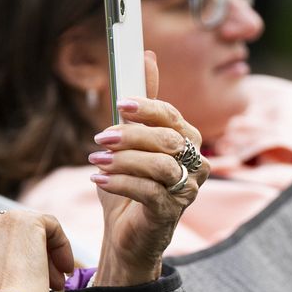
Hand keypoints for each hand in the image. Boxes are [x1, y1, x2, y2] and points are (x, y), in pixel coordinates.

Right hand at [0, 210, 77, 291]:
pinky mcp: (23, 220)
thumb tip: (6, 263)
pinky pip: (49, 225)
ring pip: (25, 230)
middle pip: (1, 235)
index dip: (0, 262)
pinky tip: (63, 268)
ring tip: (53, 280)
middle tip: (41, 282)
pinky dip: (61, 245)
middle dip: (21, 257)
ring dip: (40, 255)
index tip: (15, 281)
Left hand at [89, 51, 205, 286]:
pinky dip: (120, 183)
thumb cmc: (131, 185)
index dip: (148, 108)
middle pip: (168, 140)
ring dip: (123, 160)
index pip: (173, 117)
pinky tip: (99, 179)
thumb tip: (146, 56)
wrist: (125, 235)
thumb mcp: (131, 140)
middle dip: (131, 135)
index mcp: (188, 141)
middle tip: (100, 138)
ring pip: (160, 166)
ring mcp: (187, 191)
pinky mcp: (171, 214)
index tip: (120, 105)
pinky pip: (148, 192)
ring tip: (96, 161)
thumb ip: (140, 104)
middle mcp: (195, 164)